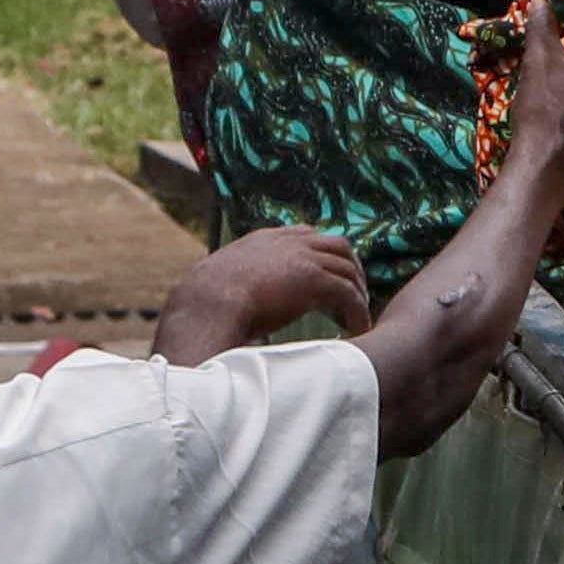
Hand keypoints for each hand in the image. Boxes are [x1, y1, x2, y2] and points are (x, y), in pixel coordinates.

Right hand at [163, 225, 374, 359]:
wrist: (205, 305)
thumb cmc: (203, 303)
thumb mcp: (219, 282)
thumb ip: (235, 282)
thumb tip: (229, 304)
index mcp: (265, 240)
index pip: (306, 234)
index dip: (323, 253)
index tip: (330, 272)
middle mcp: (288, 242)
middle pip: (337, 245)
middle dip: (350, 268)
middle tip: (355, 293)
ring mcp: (303, 258)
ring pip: (347, 269)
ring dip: (357, 292)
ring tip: (360, 316)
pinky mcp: (313, 279)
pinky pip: (347, 294)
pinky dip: (357, 310)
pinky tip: (359, 329)